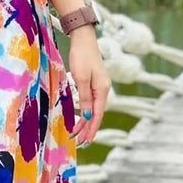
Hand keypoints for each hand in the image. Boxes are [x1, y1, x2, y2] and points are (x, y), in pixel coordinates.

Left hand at [67, 26, 110, 147]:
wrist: (83, 40)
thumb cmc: (82, 57)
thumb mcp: (81, 79)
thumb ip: (85, 98)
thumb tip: (87, 116)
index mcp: (102, 90)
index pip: (97, 115)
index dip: (92, 129)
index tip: (86, 140)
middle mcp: (103, 90)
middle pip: (96, 114)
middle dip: (89, 128)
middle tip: (80, 142)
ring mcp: (100, 86)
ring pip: (93, 109)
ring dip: (87, 121)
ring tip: (79, 133)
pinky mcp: (94, 83)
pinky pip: (91, 102)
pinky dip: (86, 111)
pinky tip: (82, 117)